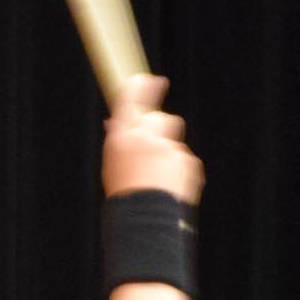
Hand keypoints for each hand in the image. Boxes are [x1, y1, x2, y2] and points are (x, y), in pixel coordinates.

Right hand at [102, 75, 202, 203]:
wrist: (145, 221)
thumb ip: (119, 141)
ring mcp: (168, 148)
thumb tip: (114, 122)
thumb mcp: (113, 166)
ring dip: (169, 151)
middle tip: (156, 146)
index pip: (131, 100)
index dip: (141, 86)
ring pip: (173, 139)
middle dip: (160, 128)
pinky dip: (179, 170)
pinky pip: (185, 159)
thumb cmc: (125, 196)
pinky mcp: (186, 160)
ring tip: (159, 177)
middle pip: (159, 118)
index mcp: (122, 138)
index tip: (150, 79)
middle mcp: (145, 138)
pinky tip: (169, 187)